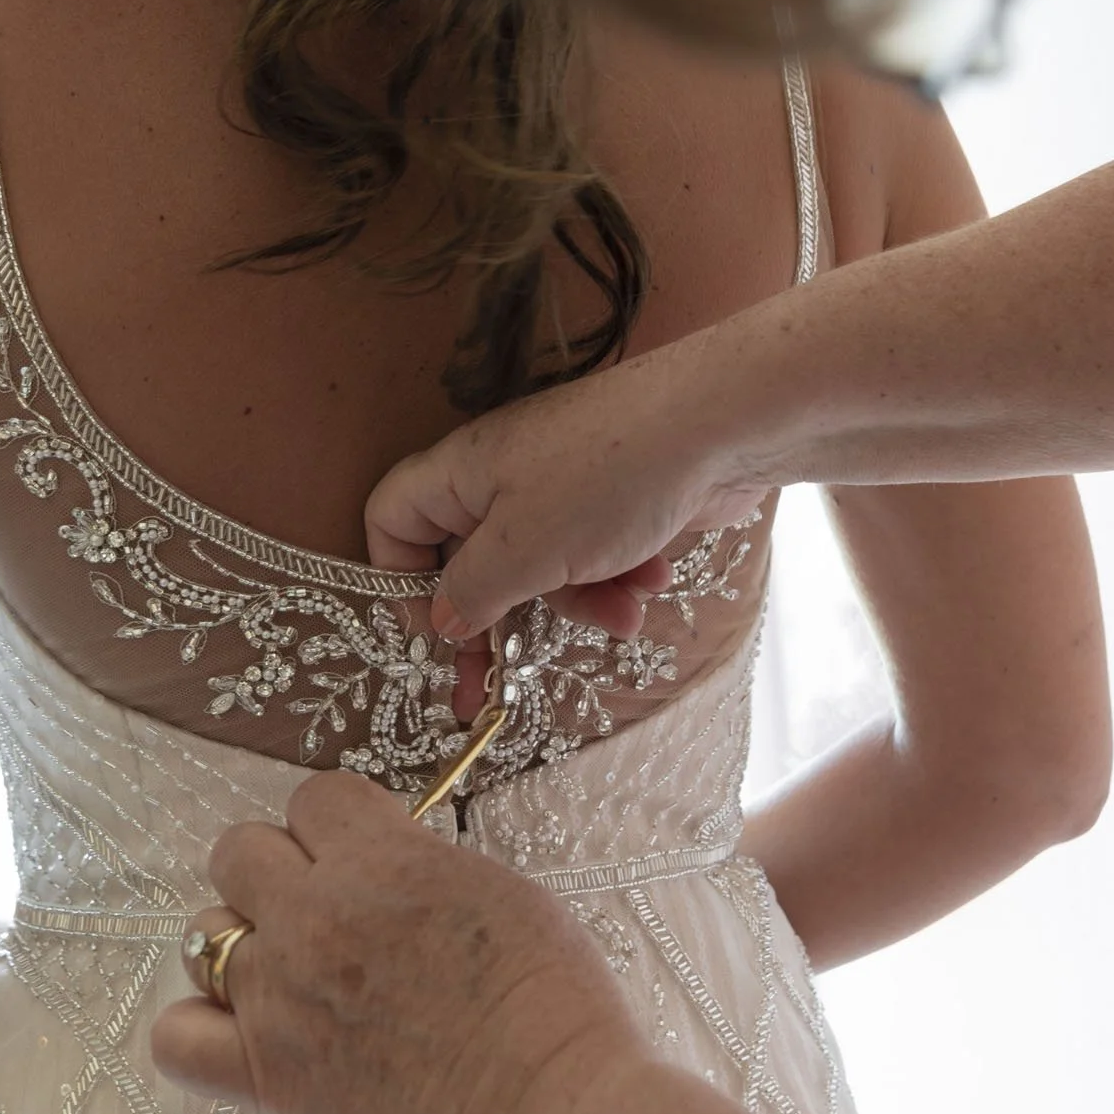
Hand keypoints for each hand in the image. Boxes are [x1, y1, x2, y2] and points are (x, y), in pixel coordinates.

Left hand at [149, 772, 650, 1113]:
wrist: (549, 1111)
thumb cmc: (552, 1005)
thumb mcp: (501, 891)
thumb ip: (424, 866)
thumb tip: (386, 864)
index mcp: (382, 861)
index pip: (314, 796)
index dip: (342, 823)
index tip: (369, 852)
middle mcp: (315, 920)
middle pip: (238, 851)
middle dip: (282, 869)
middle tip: (329, 909)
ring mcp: (279, 1001)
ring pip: (204, 934)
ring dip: (247, 945)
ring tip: (297, 977)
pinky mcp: (266, 1080)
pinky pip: (176, 1038)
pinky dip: (200, 1028)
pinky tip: (248, 1033)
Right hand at [364, 343, 774, 639]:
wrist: (721, 427)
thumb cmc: (610, 478)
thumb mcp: (524, 551)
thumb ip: (473, 593)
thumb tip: (442, 622)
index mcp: (462, 474)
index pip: (392, 520)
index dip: (400, 579)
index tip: (434, 633)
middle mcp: (505, 477)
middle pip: (473, 560)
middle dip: (500, 619)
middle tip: (497, 686)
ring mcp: (564, 486)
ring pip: (544, 568)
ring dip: (581, 602)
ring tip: (624, 619)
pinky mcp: (616, 498)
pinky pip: (597, 555)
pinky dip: (619, 577)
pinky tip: (653, 582)